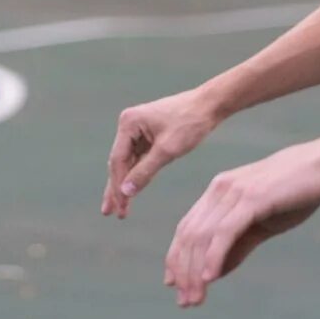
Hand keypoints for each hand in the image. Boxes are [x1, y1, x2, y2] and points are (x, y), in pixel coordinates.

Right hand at [103, 88, 220, 218]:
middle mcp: (129, 124)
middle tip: (110, 213)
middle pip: (119, 162)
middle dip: (116, 188)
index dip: (118, 186)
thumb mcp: (167, 150)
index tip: (120, 207)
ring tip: (120, 209)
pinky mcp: (148, 135)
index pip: (118, 161)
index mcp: (128, 123)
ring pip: (128, 163)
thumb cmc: (189, 123)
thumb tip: (125, 192)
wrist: (209, 105)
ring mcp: (137, 129)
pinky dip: (137, 175)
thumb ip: (145, 172)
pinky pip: (138, 159)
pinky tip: (133, 191)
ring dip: (125, 184)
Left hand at [163, 135, 319, 307]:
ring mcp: (234, 191)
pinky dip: (214, 256)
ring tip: (195, 298)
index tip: (174, 286)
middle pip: (189, 234)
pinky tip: (210, 278)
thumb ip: (239, 244)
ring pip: (203, 236)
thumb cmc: (296, 193)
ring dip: (195, 271)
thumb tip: (215, 271)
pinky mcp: (252, 198)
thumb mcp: (263, 222)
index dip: (177, 258)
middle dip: (184, 271)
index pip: (187, 227)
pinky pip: (225, 231)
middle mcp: (220, 188)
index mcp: (219, 191)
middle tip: (185, 302)